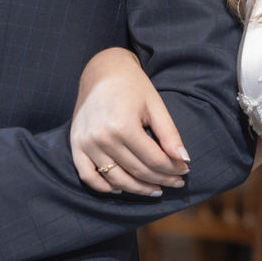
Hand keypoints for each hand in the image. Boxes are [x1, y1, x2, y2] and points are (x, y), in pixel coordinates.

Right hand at [71, 48, 188, 194]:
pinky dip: (104, 187)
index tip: (185, 171)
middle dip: (161, 180)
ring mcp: (86, 143)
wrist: (102, 71)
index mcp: (123, 125)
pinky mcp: (76, 145)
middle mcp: (102, 137)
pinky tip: (121, 188)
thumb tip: (185, 161)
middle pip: (137, 171)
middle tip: (176, 182)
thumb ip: (169, 134)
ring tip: (155, 189)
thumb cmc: (133, 86)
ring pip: (116, 179)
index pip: (154, 159)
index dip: (172, 169)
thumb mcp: (156, 106)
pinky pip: (88, 176)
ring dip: (137, 189)